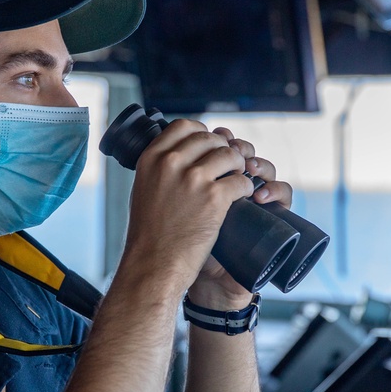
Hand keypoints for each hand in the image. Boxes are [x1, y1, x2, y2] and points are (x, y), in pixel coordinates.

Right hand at [121, 118, 255, 292]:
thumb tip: (178, 157)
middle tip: (229, 163)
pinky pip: (241, 180)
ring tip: (239, 176)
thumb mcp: (144, 191)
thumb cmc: (148, 236)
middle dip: (224, 148)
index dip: (202, 132)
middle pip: (210, 138)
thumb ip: (159, 171)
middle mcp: (171, 163)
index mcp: (151, 159)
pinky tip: (244, 196)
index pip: (184, 126)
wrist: (153, 265)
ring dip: (240, 165)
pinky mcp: (214, 197)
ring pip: (230, 155)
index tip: (209, 143)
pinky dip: (246, 187)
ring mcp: (194, 178)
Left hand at [188, 128, 293, 307]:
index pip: (224, 146)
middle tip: (231, 153)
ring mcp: (255, 200)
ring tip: (247, 170)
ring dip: (258, 164)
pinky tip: (260, 195)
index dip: (221, 138)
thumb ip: (174, 184)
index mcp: (212, 180)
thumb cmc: (186, 249)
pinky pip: (282, 193)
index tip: (215, 138)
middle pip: (246, 152)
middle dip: (238, 149)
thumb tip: (166, 151)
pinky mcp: (271, 217)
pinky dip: (275, 190)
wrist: (204, 284)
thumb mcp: (174, 211)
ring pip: (266, 168)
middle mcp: (235, 187)